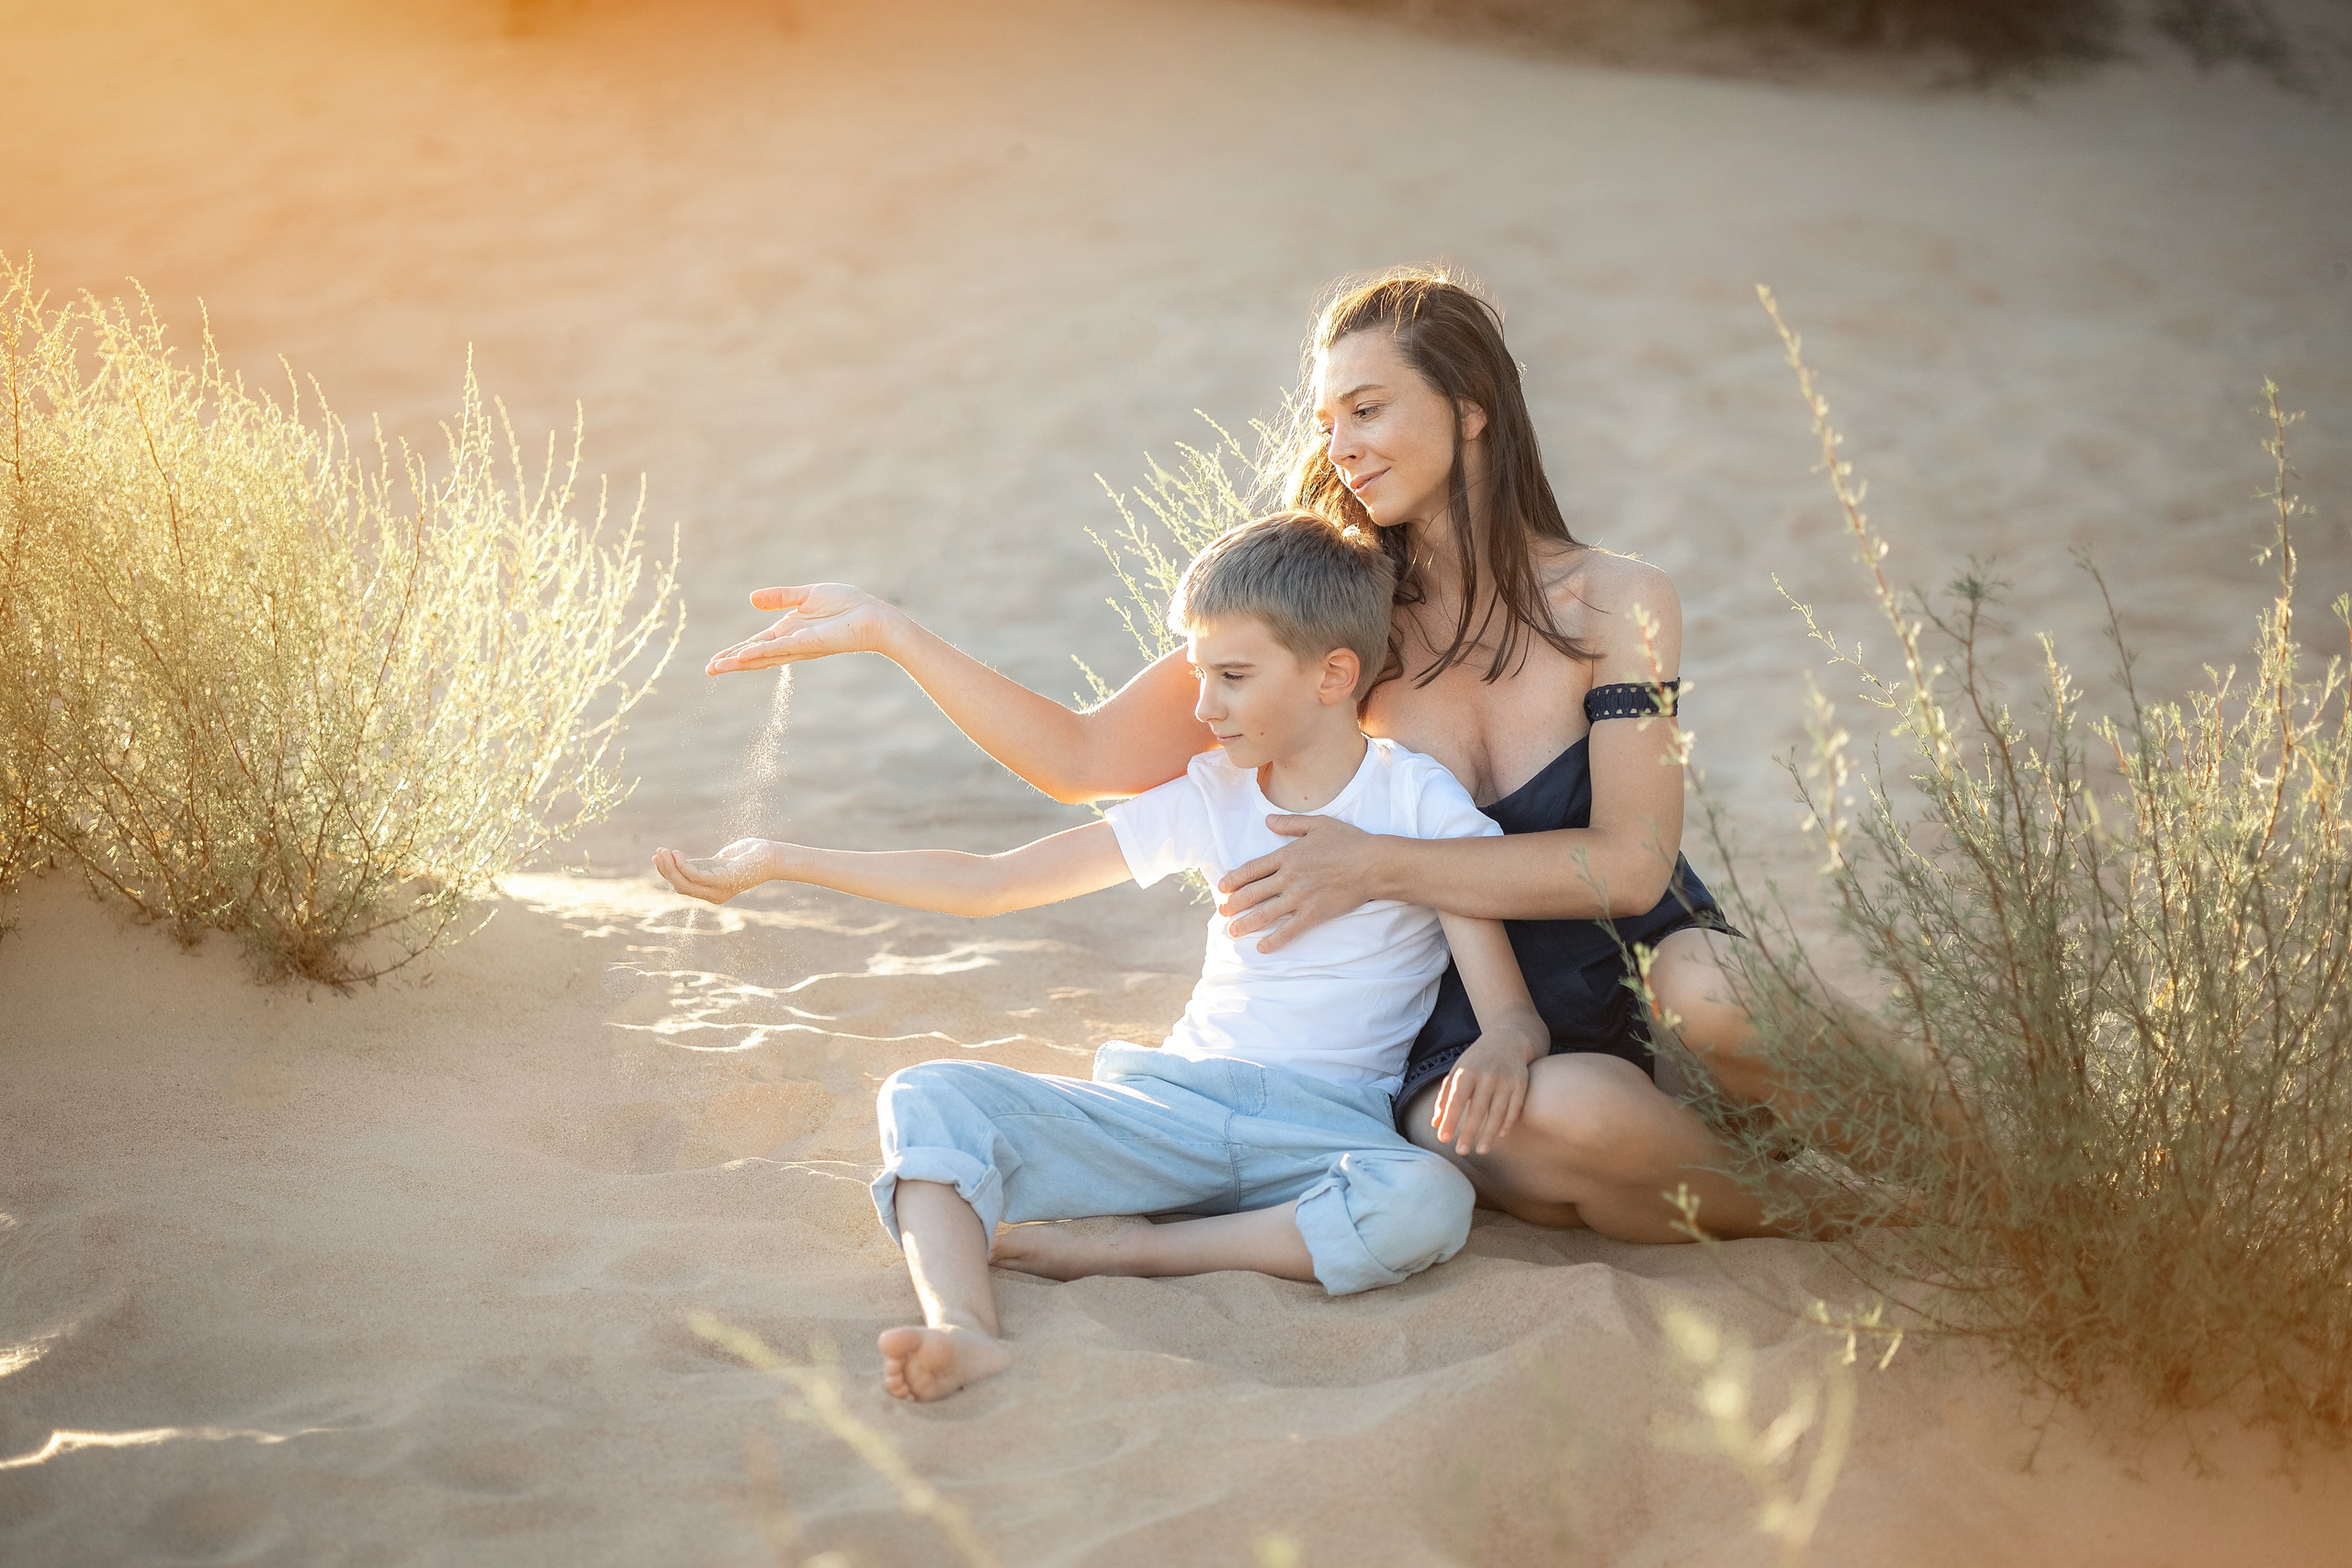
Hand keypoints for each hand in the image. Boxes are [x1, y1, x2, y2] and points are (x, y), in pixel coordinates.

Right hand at [651, 840, 785, 904]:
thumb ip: (704, 864)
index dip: (667, 872)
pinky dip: (684, 866)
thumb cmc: (748, 855)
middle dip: (665, 870)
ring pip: (686, 884)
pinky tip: (677, 854)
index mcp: (711, 890)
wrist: (772, 856)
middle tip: (657, 852)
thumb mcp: (721, 860)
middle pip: (681, 886)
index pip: (683, 885)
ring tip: (663, 851)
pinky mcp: (725, 881)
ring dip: (671, 868)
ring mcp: (719, 890)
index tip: (657, 857)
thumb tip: (682, 859)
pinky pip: (697, 876)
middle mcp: (714, 894)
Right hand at [705, 583, 906, 675]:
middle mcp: (791, 643)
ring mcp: (800, 646)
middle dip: (732, 662)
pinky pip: (782, 648)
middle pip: (756, 656)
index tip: (715, 661)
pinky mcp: (810, 644)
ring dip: (741, 661)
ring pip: (765, 656)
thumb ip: (780, 597)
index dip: (736, 651)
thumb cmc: (847, 606)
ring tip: (719, 667)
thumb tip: (751, 598)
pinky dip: (763, 652)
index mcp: (789, 631)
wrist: (873, 615)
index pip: (756, 644)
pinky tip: (746, 656)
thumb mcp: (807, 595)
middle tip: (709, 670)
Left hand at [1215, 814, 1380, 952]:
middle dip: (1233, 904)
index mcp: (1287, 855)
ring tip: (1233, 932)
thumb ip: (1290, 824)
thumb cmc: (1348, 842)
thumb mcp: (1318, 824)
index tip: (1222, 887)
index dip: (1233, 879)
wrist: (1372, 864)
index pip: (1252, 869)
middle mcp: (1288, 877)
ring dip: (1245, 924)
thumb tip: (1267, 821)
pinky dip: (1274, 941)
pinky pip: (1289, 930)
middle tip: (1222, 912)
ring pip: (1264, 914)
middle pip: (1252, 893)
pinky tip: (1263, 947)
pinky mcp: (1313, 914)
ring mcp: (1299, 897)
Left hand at [1430, 1030, 1541, 1155]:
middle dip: (1469, 1132)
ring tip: (1481, 1150)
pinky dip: (1508, 1123)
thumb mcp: (1457, 1072)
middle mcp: (1486, 1076)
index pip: (1456, 1100)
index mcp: (1467, 1072)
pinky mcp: (1521, 1084)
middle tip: (1461, 1151)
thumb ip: (1444, 1097)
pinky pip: (1515, 1108)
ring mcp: (1506, 1080)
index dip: (1449, 1120)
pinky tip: (1500, 1135)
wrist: (1508, 1040)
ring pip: (1498, 1112)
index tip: (1443, 1139)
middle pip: (1477, 1109)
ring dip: (1489, 1133)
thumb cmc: (1476, 1060)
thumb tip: (1435, 1124)